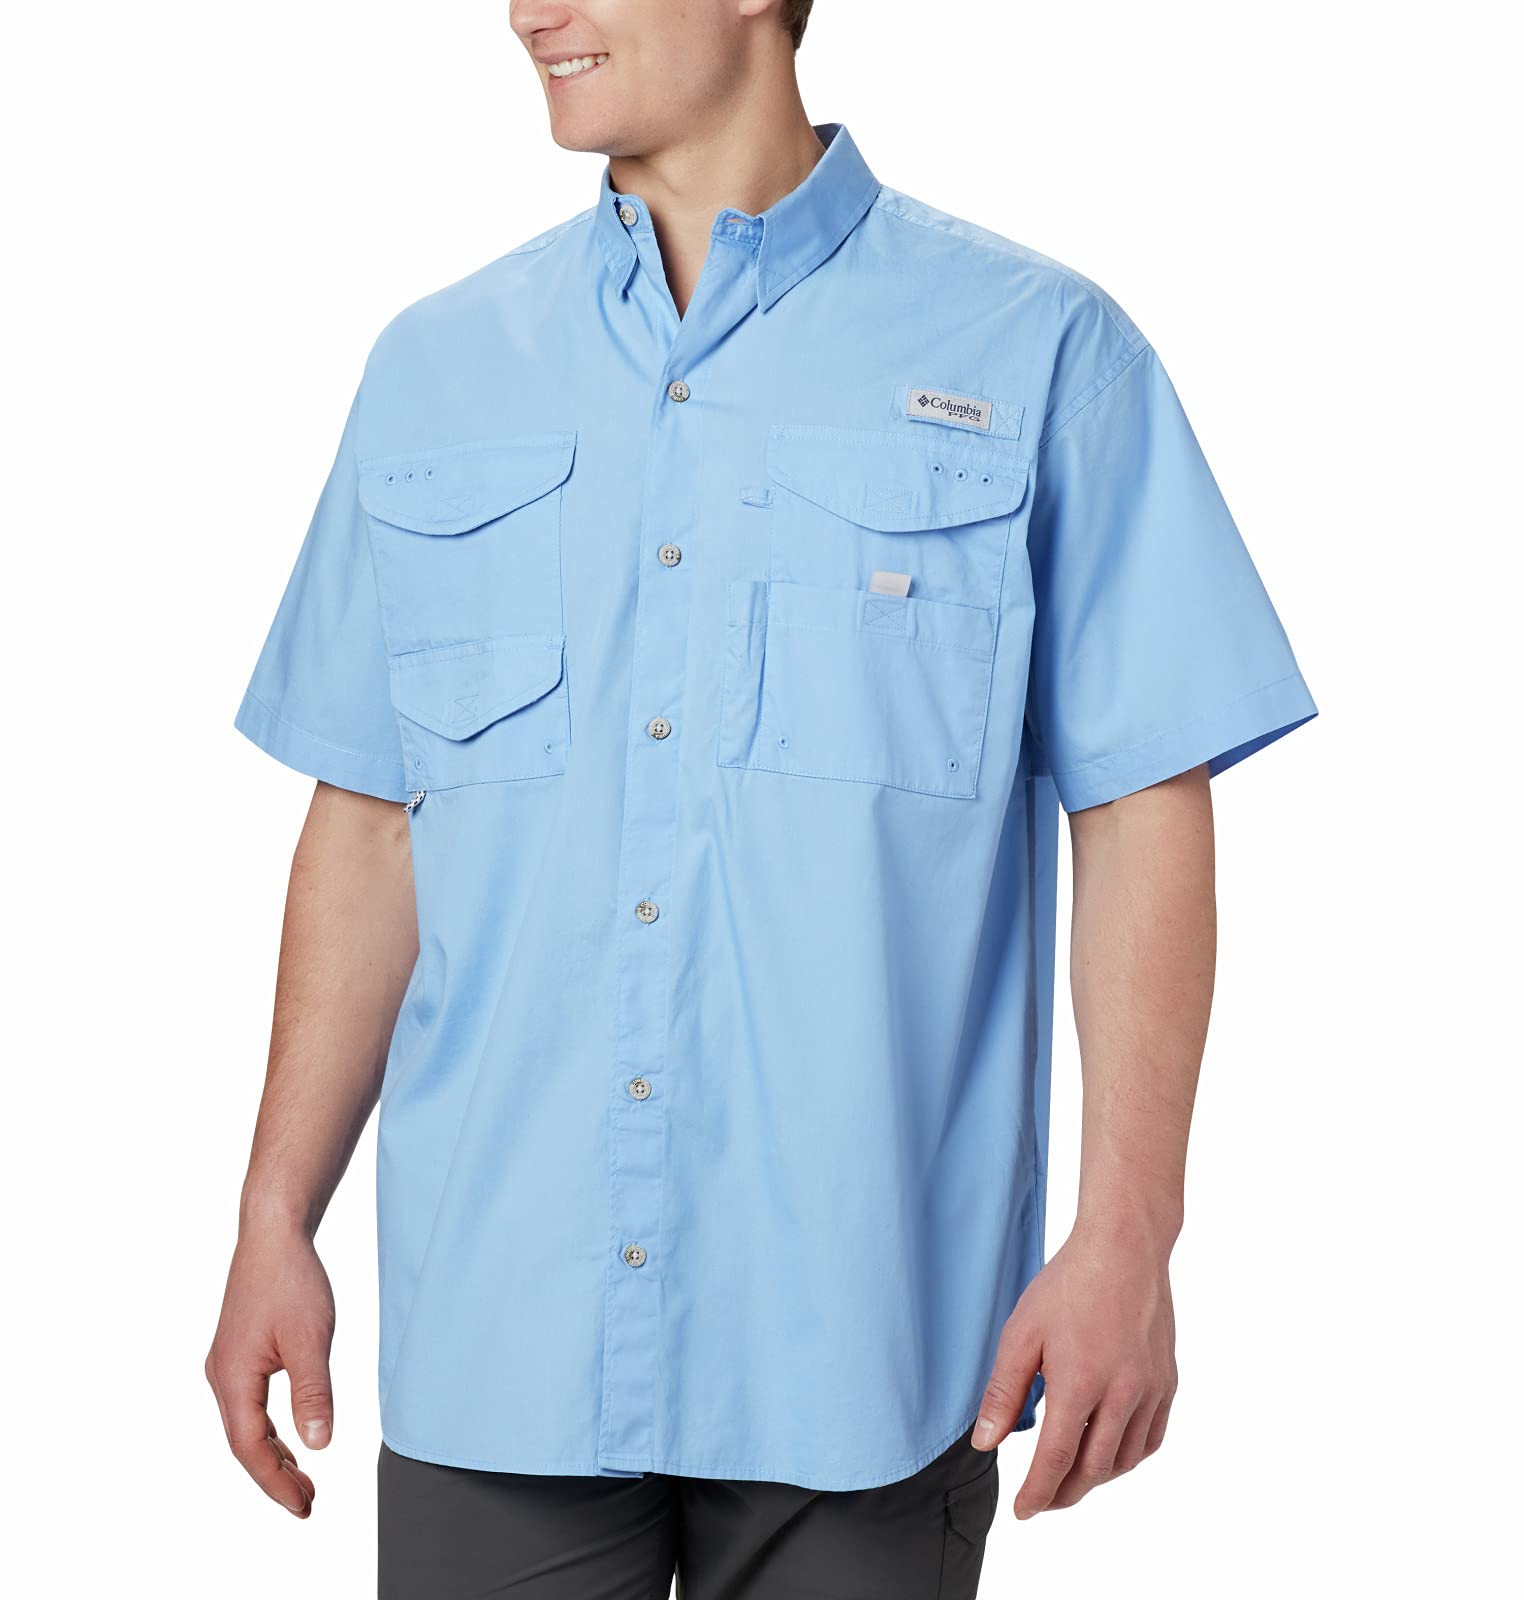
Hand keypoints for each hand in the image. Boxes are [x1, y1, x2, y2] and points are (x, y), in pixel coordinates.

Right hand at [206, 1226, 335, 1516]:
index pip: (250, 1448)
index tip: (304, 1506)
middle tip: (308, 1502)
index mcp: (233, 1377)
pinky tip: (291, 1439)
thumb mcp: (311, 1339)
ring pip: (246, 1425)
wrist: (273, 1234)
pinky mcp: (239, 1353)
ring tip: (303, 1480)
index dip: (276, 1482)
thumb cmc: (291, 1280)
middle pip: (244, 1443)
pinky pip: (249, 1406)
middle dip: (275, 1476)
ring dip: (272, 1455)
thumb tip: (318, 1446)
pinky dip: (268, 1429)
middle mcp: (222, 1375)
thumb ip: (313, 1394)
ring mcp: (227, 1364)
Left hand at [970, 1221, 1177, 1517]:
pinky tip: (1110, 1453)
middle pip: (1093, 1470)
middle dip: (1064, 1494)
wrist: (1124, 1249)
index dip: (1037, 1493)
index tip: (1022, 1511)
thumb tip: (984, 1442)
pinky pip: (1151, 1438)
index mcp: (1080, 1385)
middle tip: (1042, 1501)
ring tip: (1070, 1479)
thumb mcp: (1021, 1334)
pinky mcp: (1167, 1381)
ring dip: (1095, 1479)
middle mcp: (1122, 1395)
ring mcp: (1150, 1390)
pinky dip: (1128, 1457)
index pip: (1057, 1462)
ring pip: (1124, 1460)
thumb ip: (1003, 1392)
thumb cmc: (1067, 1285)